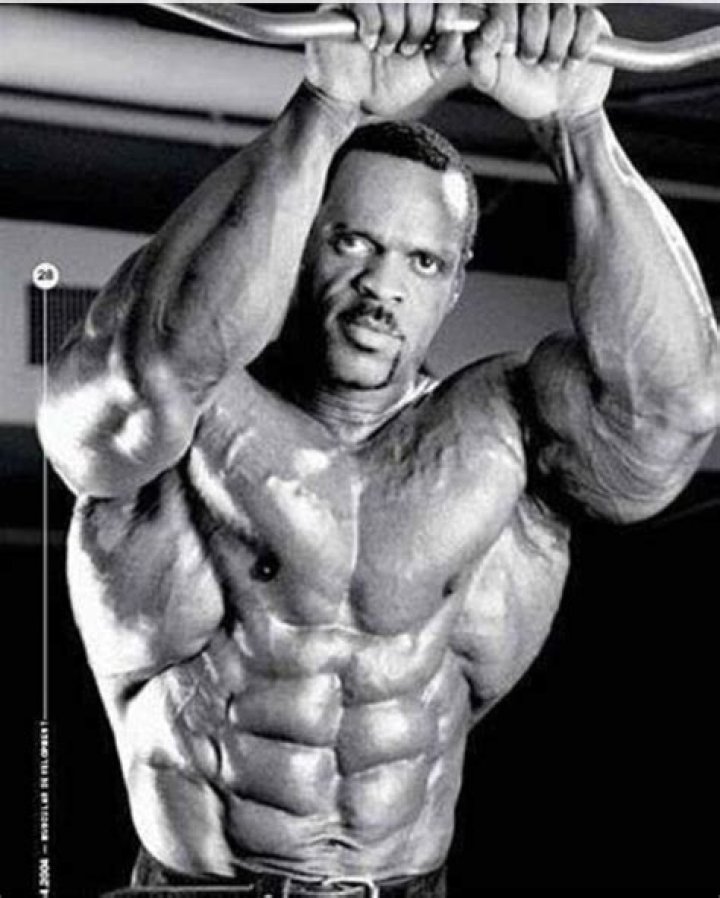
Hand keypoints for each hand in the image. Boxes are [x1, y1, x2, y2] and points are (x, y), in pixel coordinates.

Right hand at [305, 3, 465, 116]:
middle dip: (418, 22)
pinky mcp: (343, 1)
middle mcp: (394, 0)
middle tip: (406, 48)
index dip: (446, 6)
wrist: (349, 100)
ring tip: (384, 48)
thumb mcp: (424, 73)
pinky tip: (367, 41)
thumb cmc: (384, 85)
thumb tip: (457, 32)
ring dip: (394, 26)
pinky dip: (371, 22)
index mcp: (417, 8)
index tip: (442, 28)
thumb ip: (445, 53)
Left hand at [465, 4, 612, 119]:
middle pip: (535, 2)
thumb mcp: (491, 80)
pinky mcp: (590, 17)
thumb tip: (487, 31)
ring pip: (563, 12)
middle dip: (533, 40)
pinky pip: (587, 21)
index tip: (508, 51)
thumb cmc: (521, 90)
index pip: (503, 0)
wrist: (558, 109)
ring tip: (551, 64)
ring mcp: (563, 8)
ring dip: (556, 49)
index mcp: (506, 14)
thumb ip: (478, 58)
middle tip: (531, 60)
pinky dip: (578, 50)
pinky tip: (571, 62)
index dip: (506, 22)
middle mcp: (533, 5)